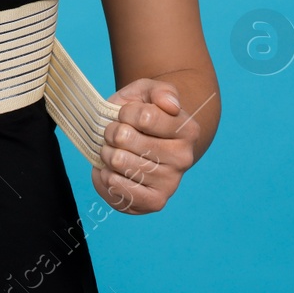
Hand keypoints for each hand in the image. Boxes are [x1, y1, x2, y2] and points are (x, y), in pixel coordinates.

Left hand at [90, 78, 198, 213]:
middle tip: (118, 134)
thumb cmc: (140, 114)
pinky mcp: (154, 202)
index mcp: (188, 129)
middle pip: (125, 139)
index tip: (127, 115)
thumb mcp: (147, 92)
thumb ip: (160, 90)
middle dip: (112, 132)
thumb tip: (170, 104)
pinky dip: (105, 176)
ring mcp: (171, 183)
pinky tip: (114, 171)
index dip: (125, 112)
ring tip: (117, 151)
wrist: (138, 143)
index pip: (143, 117)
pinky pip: (117, 187)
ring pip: (118, 161)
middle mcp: (184, 158)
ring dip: (107, 153)